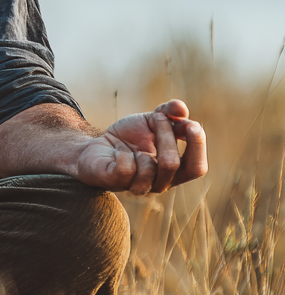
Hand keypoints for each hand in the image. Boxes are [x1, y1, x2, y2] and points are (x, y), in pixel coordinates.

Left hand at [75, 99, 206, 194]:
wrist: (96, 145)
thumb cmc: (129, 137)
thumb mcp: (151, 120)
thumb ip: (169, 112)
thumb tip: (181, 107)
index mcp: (174, 171)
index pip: (197, 168)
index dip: (197, 146)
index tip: (191, 124)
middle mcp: (160, 184)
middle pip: (173, 164)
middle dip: (165, 135)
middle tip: (156, 118)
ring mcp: (138, 186)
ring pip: (150, 167)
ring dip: (141, 145)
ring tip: (132, 143)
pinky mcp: (116, 183)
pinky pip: (126, 168)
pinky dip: (121, 153)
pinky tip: (117, 153)